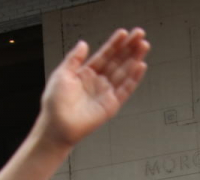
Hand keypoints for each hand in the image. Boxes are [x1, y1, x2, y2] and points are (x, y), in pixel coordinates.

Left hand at [36, 29, 149, 148]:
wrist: (57, 127)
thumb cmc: (55, 105)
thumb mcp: (61, 74)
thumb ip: (74, 59)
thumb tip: (83, 44)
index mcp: (86, 74)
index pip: (104, 55)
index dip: (114, 44)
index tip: (124, 33)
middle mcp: (98, 82)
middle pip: (117, 61)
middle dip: (129, 48)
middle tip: (140, 35)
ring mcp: (106, 93)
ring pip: (124, 73)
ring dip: (135, 59)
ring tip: (144, 46)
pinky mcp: (111, 106)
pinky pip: (125, 90)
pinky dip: (133, 78)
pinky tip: (140, 66)